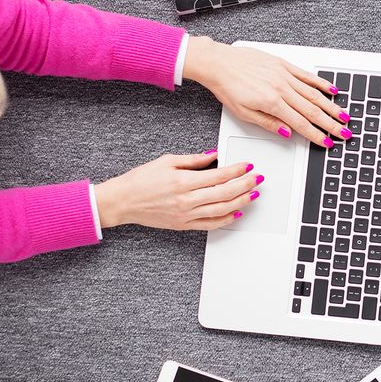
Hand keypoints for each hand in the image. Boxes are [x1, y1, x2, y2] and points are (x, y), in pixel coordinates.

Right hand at [94, 151, 263, 230]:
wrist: (122, 201)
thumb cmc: (141, 180)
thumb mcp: (167, 161)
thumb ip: (194, 160)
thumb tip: (215, 156)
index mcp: (183, 182)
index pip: (219, 175)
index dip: (237, 170)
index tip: (248, 166)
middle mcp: (187, 200)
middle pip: (225, 193)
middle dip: (245, 185)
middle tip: (257, 179)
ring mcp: (186, 215)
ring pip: (222, 210)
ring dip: (241, 202)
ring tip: (253, 194)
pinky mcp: (184, 225)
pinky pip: (210, 224)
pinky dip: (226, 219)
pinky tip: (237, 212)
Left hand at [183, 37, 351, 147]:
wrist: (218, 63)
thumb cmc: (227, 87)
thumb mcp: (244, 113)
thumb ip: (268, 123)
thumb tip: (288, 133)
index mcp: (271, 103)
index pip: (300, 123)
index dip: (316, 135)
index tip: (327, 142)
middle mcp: (281, 88)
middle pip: (312, 110)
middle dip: (331, 124)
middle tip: (344, 133)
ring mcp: (284, 75)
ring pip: (313, 94)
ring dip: (331, 106)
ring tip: (344, 116)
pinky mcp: (283, 64)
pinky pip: (306, 75)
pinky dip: (321, 83)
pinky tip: (332, 90)